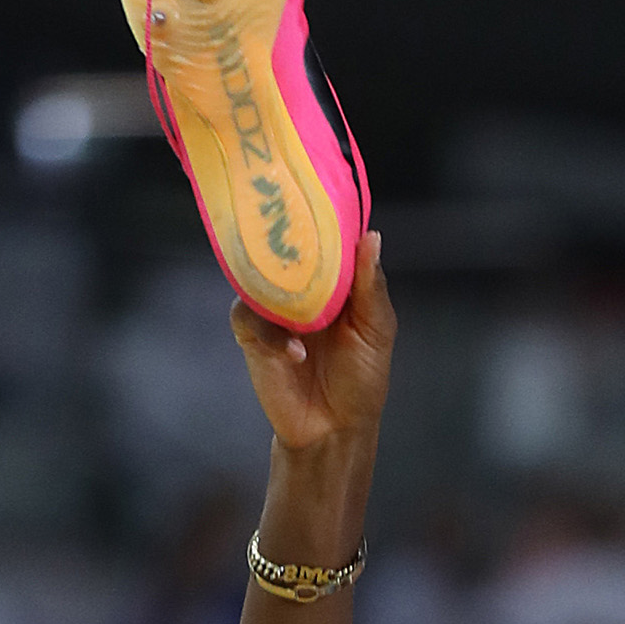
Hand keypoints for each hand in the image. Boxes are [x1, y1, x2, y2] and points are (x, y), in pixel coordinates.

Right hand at [229, 231, 393, 460]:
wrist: (333, 430)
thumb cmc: (361, 381)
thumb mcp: (376, 331)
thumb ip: (371, 287)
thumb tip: (371, 236)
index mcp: (332, 279)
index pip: (320, 235)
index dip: (319, 214)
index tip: (318, 193)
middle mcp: (299, 286)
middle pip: (283, 245)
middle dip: (285, 236)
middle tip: (293, 236)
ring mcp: (272, 307)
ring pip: (257, 274)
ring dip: (279, 291)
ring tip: (301, 319)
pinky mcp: (252, 333)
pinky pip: (248, 316)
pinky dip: (271, 334)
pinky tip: (295, 355)